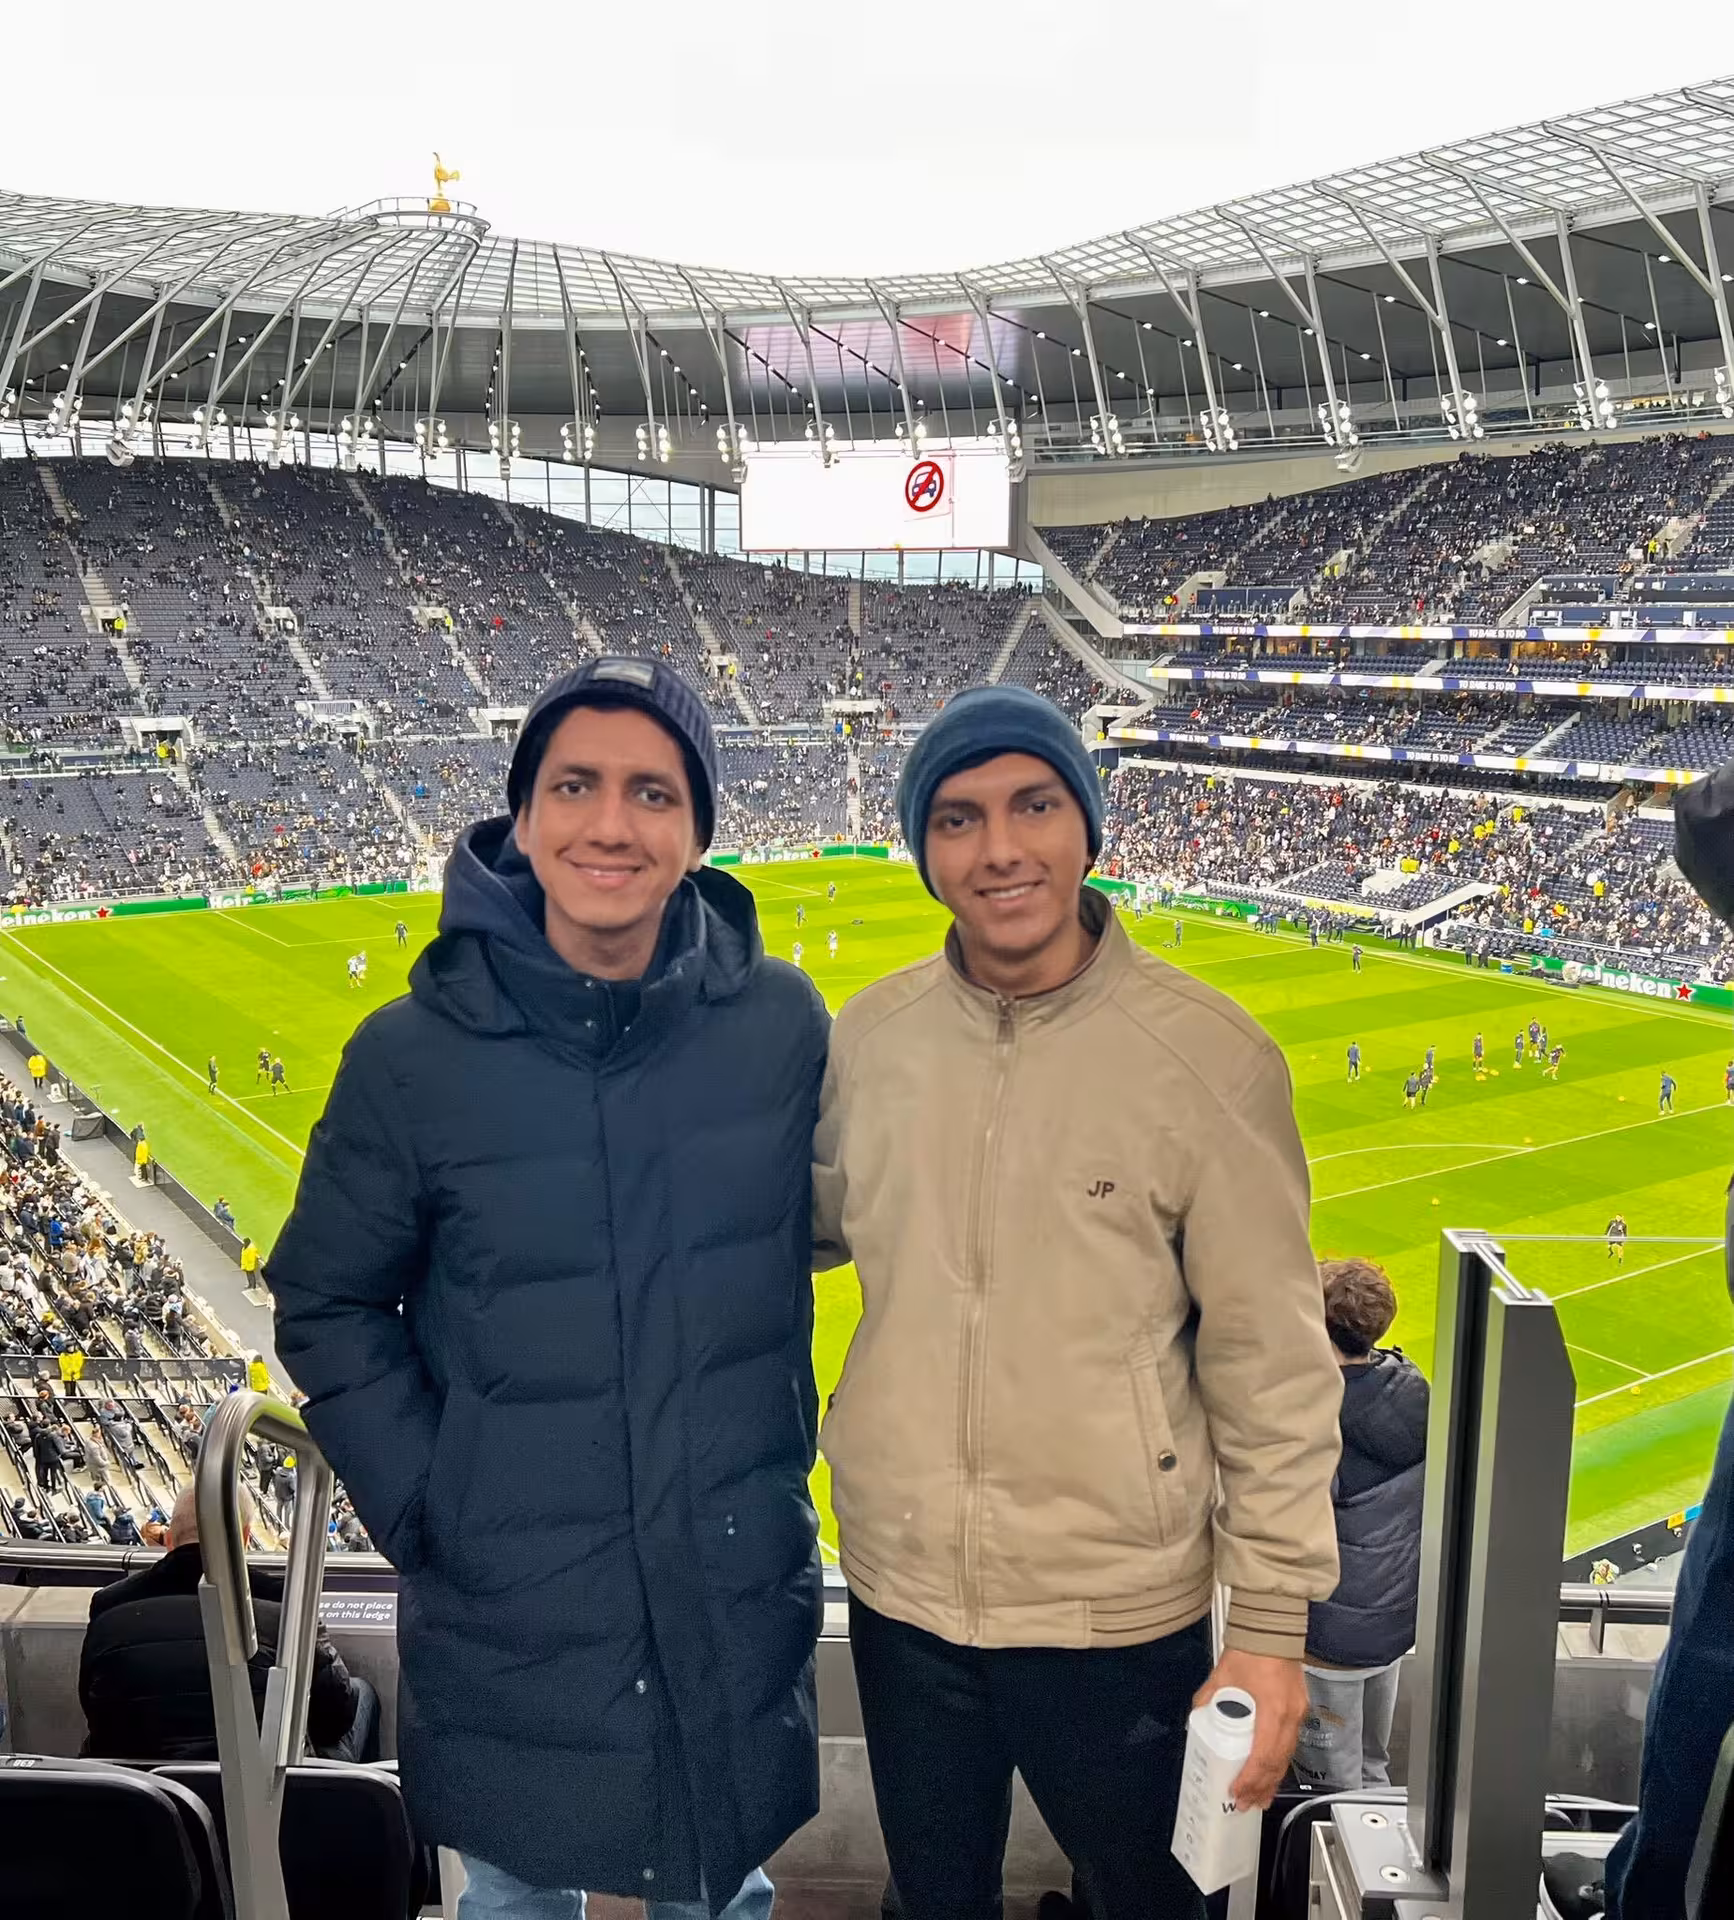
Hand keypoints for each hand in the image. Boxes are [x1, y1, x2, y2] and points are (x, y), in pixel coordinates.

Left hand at [1193, 1648, 1308, 1810]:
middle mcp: (1289, 1715)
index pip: (1263, 1755)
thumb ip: (1208, 1699)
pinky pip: (1290, 1744)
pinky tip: (1271, 1772)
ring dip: (1272, 1780)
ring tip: (1259, 1798)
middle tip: (1246, 1804)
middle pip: (1277, 1763)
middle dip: (1261, 1787)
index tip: (1236, 1790)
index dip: (1250, 1778)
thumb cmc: (1251, 1649)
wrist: (1272, 1629)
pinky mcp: (1300, 1710)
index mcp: (1271, 1709)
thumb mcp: (1222, 1675)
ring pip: (1287, 1757)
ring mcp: (1298, 1713)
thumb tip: (1198, 1719)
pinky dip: (1280, 1762)